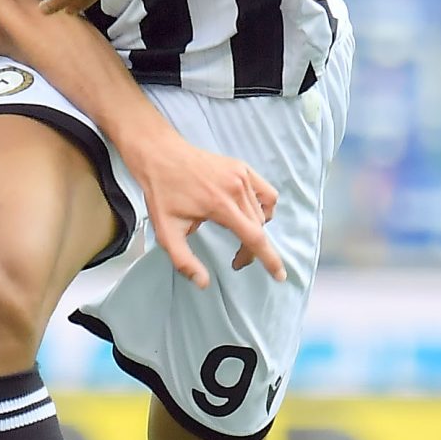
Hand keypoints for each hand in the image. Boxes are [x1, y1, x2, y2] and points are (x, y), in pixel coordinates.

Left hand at [120, 130, 284, 288]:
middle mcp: (236, 189)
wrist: (160, 156)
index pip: (254, 238)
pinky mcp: (242, 168)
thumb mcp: (166, 232)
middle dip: (250, 250)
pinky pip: (266, 194)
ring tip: (238, 236)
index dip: (269, 260)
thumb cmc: (162, 193)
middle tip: (235, 259)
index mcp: (220, 206)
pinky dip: (264, 208)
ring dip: (255, 231)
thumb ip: (184, 261)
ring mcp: (242, 176)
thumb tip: (203, 283)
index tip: (279, 275)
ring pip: (262, 213)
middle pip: (258, 229)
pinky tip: (250, 214)